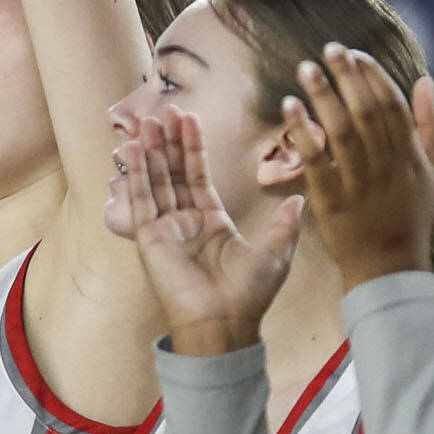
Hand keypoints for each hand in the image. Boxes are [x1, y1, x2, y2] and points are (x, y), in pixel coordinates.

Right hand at [120, 112, 301, 353]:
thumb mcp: (276, 254)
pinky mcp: (149, 239)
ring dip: (150, 151)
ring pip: (155, 181)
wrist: (225, 324)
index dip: (192, 146)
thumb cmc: (250, 295)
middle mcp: (185, 221)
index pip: (197, 174)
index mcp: (212, 221)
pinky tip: (133, 149)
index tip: (188, 116)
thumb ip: (284, 224)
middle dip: (168, 141)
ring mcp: (165, 229)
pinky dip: (137, 174)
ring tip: (145, 121)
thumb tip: (300, 199)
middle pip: (173, 171)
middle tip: (163, 109)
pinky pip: (142, 200)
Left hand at [282, 45, 433, 288]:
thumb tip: (426, 80)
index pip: (392, 105)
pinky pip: (315, 160)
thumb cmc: (411, 214)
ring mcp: (359, 183)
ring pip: (341, 132)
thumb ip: (431, 124)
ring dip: (323, 96)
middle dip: (348, 76)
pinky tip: (289, 106)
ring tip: (306, 68)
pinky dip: (303, 132)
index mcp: (410, 155)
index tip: (354, 53)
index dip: (373, 76)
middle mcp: (387, 165)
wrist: (389, 267)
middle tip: (329, 49)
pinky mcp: (332, 201)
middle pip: (366, 111)